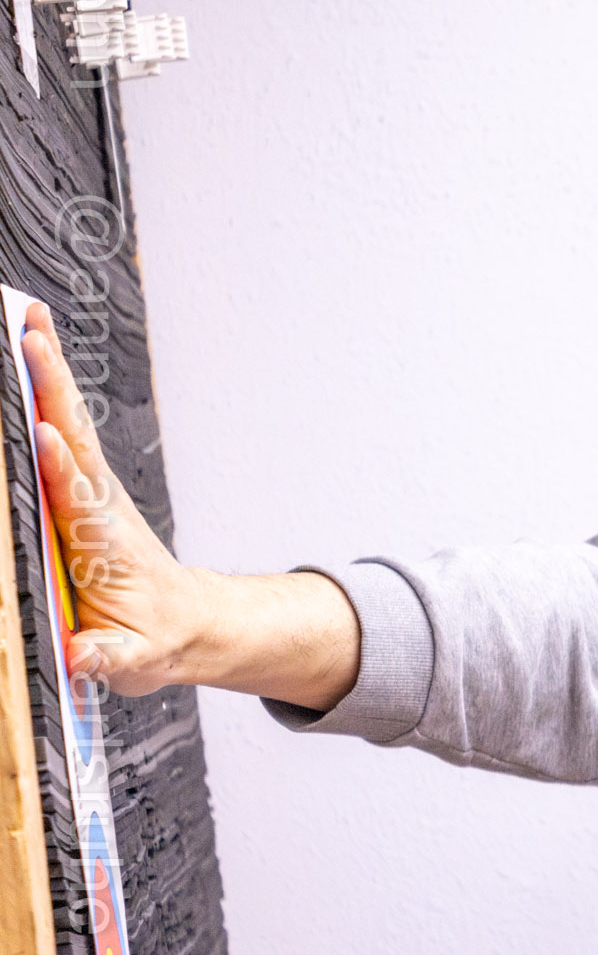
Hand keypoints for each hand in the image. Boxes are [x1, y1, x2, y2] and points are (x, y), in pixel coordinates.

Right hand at [21, 299, 209, 695]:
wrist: (189, 623)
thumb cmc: (155, 638)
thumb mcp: (133, 659)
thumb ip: (108, 656)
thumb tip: (84, 654)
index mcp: (102, 542)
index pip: (77, 498)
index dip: (60, 469)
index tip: (43, 434)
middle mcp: (96, 505)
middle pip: (70, 436)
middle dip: (50, 386)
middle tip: (27, 331)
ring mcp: (90, 492)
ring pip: (65, 423)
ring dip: (46, 372)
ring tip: (26, 321)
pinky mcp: (82, 491)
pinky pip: (60, 433)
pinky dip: (44, 393)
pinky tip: (30, 357)